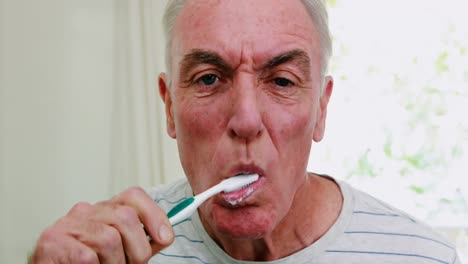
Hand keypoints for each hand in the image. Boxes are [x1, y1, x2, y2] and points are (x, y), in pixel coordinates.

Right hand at [29, 187, 173, 263]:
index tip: (165, 238)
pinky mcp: (52, 241)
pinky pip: (87, 257)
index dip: (154, 215)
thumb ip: (141, 240)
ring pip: (109, 239)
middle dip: (137, 250)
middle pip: (126, 218)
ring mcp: (68, 224)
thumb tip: (165, 235)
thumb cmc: (87, 262)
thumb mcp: (120, 250)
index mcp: (104, 210)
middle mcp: (86, 211)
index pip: (133, 196)